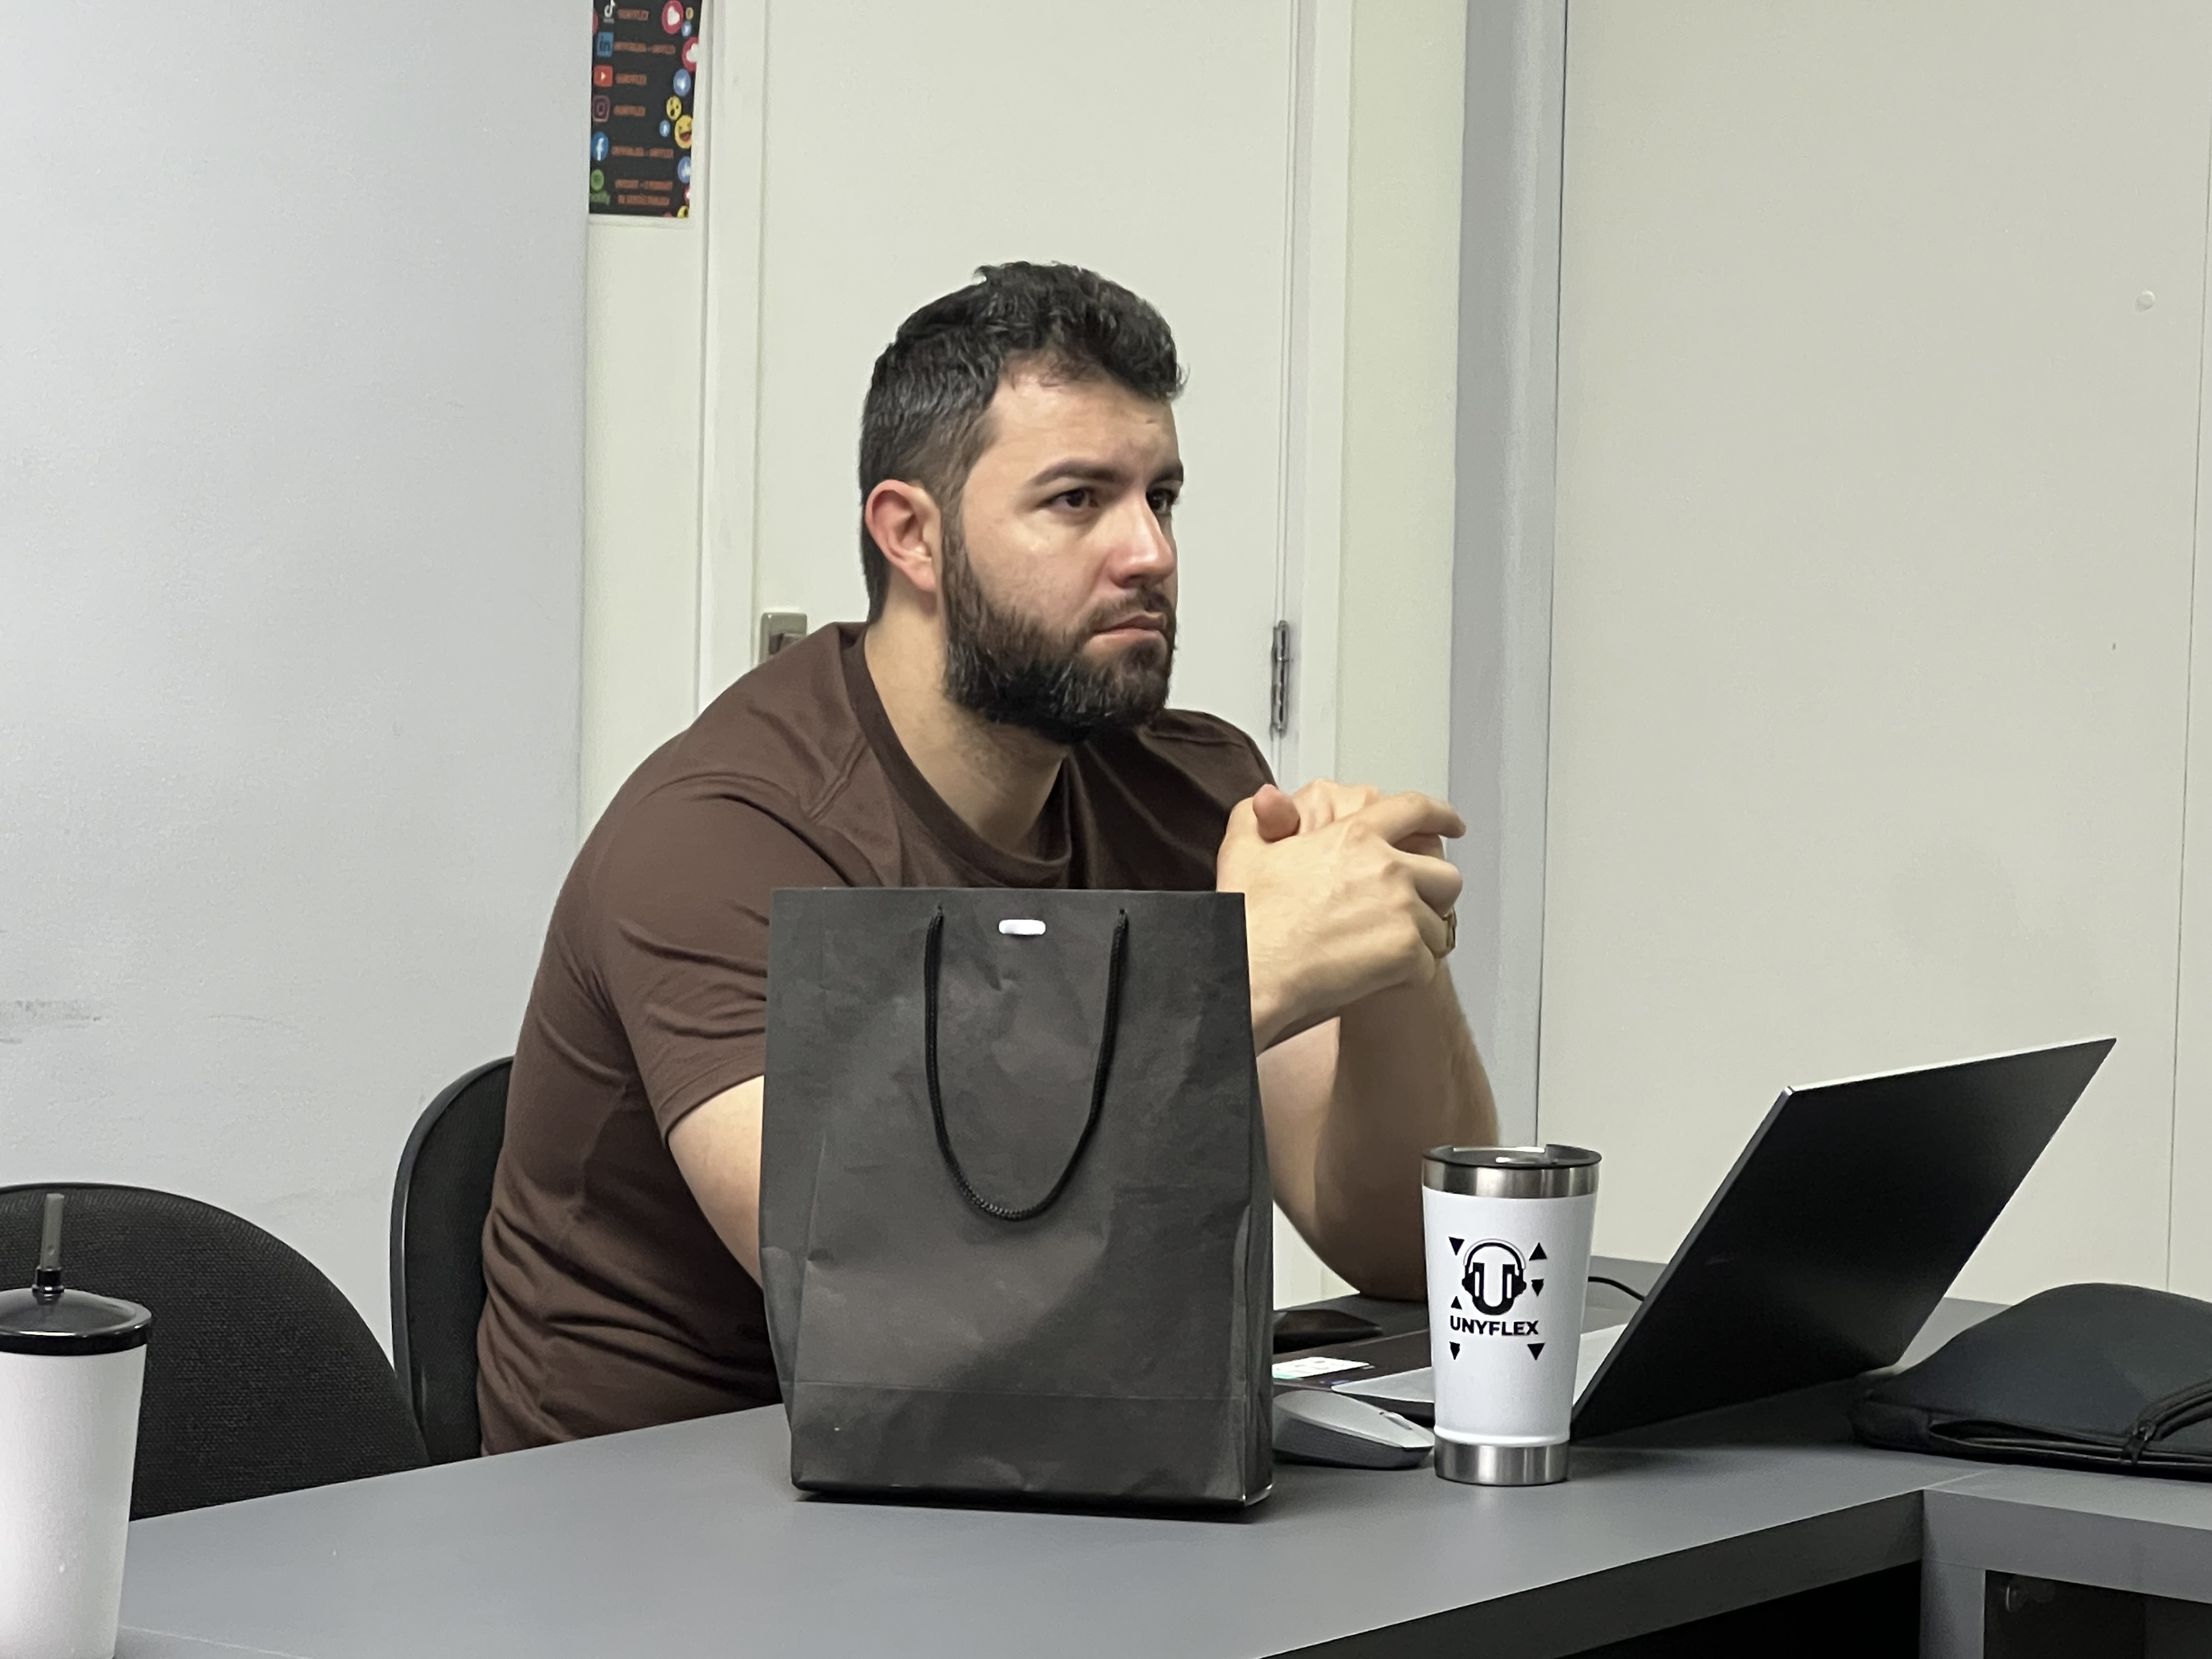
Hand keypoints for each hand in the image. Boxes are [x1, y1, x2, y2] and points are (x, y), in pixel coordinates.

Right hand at [1218, 785, 1464, 1048]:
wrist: (1251, 972)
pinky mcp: (1406, 952)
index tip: (1452, 823)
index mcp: (1355, 836)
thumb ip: (1259, 815)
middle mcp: (1387, 868)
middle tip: (1410, 909)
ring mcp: (1401, 910)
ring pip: (1439, 924)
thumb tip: (1268, 798)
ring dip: (1418, 938)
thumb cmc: (1249, 920)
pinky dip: (1407, 974)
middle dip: (1434, 892)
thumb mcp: (1242, 849)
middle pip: (1444, 875)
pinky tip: (1375, 974)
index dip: (1441, 816)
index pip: (1415, 811)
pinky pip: (1427, 964)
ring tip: (1379, 949)